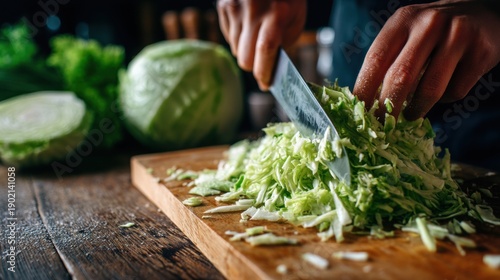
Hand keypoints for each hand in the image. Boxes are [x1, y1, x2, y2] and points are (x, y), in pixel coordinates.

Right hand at [217, 0, 306, 89]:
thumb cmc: (287, 0)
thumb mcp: (294, 21)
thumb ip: (281, 46)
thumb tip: (267, 73)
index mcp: (277, 14)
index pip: (265, 50)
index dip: (264, 72)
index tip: (266, 84)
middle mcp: (253, 10)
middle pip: (245, 57)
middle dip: (254, 66)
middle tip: (262, 65)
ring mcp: (235, 6)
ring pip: (235, 49)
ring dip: (246, 50)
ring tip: (256, 36)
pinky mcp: (223, 5)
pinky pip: (227, 36)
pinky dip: (237, 38)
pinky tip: (248, 26)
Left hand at [353, 0, 499, 119]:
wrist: (482, 13)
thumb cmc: (433, 32)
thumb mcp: (407, 33)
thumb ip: (389, 60)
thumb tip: (367, 103)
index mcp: (403, 20)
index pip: (376, 60)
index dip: (364, 90)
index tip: (359, 113)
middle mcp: (429, 24)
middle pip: (400, 76)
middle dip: (388, 108)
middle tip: (382, 125)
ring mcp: (458, 36)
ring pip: (430, 89)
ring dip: (416, 110)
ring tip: (410, 115)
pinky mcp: (481, 52)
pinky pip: (455, 91)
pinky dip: (445, 99)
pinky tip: (443, 91)